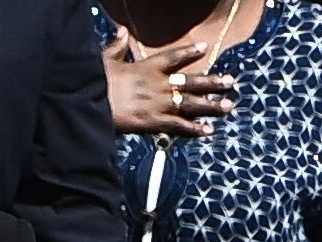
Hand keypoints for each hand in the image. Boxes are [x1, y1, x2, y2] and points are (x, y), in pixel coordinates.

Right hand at [102, 30, 236, 136]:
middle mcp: (158, 84)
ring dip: (211, 105)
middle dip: (212, 82)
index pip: (173, 57)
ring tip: (228, 105)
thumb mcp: (106, 60)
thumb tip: (122, 31)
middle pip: (191, 82)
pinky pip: (180, 126)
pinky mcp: (154, 122)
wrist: (91, 105)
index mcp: (147, 68)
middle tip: (230, 82)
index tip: (205, 47)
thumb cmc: (96, 83)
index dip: (189, 52)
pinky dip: (195, 129)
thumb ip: (118, 46)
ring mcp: (159, 104)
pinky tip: (209, 130)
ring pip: (191, 104)